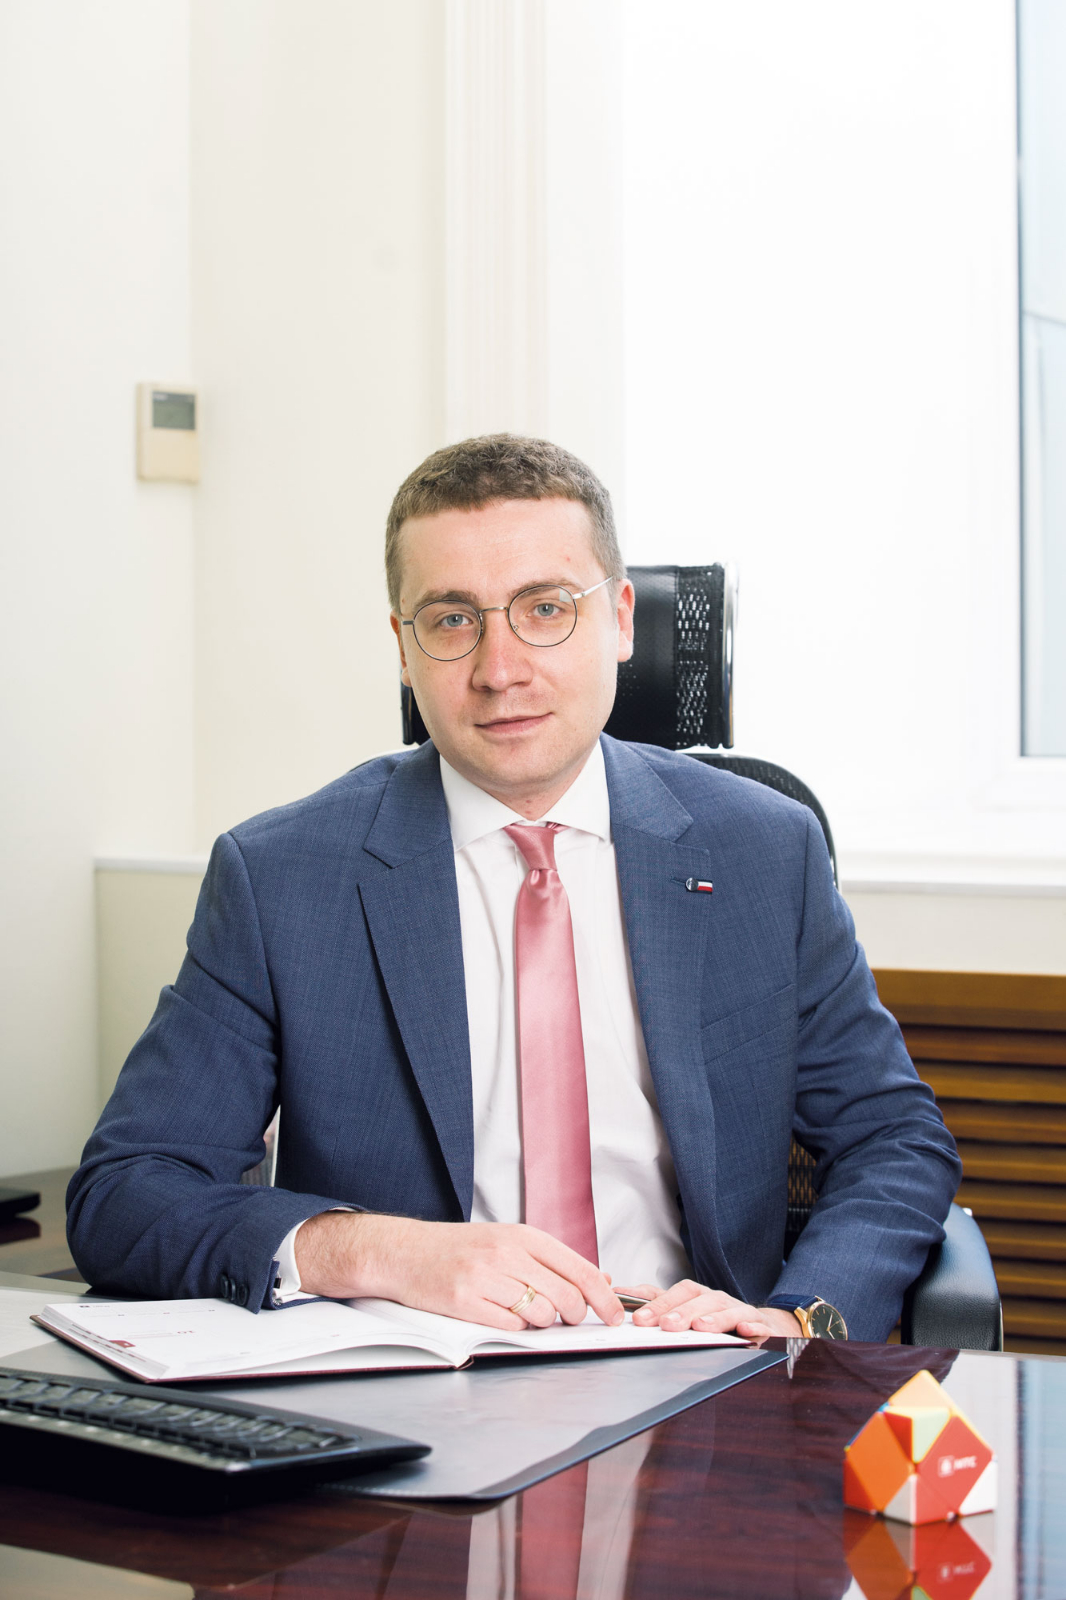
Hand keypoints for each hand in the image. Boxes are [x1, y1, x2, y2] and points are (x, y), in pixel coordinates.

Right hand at [295, 1213, 625, 1331]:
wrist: (405, 1251)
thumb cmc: (459, 1249)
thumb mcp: (507, 1241)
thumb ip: (551, 1260)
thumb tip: (599, 1280)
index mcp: (523, 1236)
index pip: (580, 1269)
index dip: (605, 1299)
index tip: (615, 1317)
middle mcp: (507, 1253)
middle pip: (567, 1297)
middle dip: (574, 1317)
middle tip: (565, 1320)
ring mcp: (485, 1278)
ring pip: (540, 1315)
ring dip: (540, 1323)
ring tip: (520, 1311)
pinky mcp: (464, 1302)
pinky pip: (509, 1326)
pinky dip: (512, 1328)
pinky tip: (499, 1314)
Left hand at [616, 1279, 801, 1339]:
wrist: (758, 1323)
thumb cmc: (715, 1317)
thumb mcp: (685, 1309)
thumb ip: (655, 1301)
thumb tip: (621, 1294)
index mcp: (696, 1296)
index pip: (675, 1293)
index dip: (657, 1304)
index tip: (638, 1320)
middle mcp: (715, 1299)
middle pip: (698, 1299)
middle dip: (681, 1311)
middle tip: (666, 1325)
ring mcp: (738, 1310)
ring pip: (725, 1309)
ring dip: (713, 1318)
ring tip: (700, 1327)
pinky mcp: (760, 1324)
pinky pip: (757, 1323)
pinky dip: (752, 1325)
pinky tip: (744, 1331)